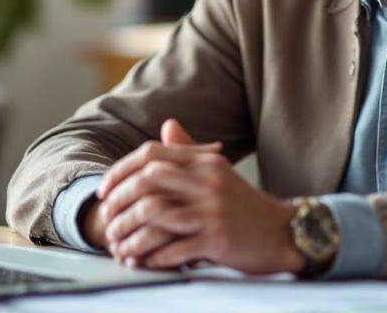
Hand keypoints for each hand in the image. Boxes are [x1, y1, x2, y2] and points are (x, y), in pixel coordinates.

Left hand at [97, 119, 305, 274]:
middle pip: (147, 181)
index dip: (119, 171)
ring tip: (118, 247)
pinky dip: (152, 257)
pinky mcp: (219, 239)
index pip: (150, 155)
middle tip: (106, 223)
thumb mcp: (218, 172)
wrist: (283, 233)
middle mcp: (207, 180)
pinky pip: (173, 248)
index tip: (103, 192)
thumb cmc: (243, 205)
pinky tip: (142, 261)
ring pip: (154, 216)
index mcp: (204, 161)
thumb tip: (167, 124)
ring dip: (129, 234)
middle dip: (118, 204)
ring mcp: (213, 210)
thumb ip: (189, 149)